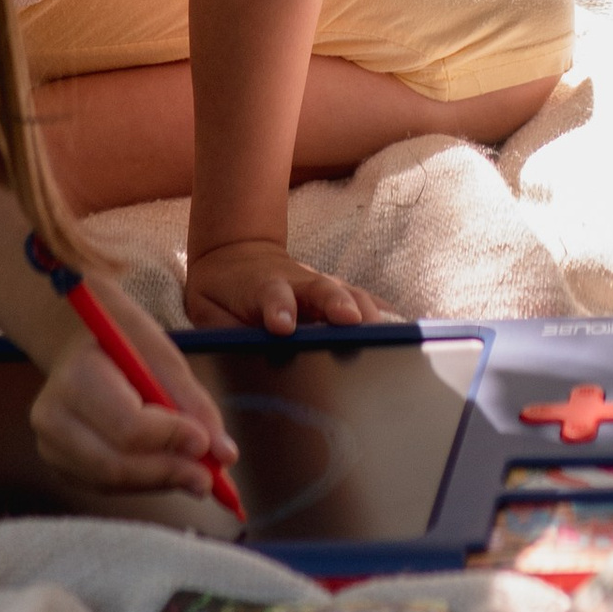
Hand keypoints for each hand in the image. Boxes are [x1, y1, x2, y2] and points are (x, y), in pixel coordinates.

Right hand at [30, 295, 243, 532]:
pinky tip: (167, 468)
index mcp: (77, 375)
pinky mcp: (59, 464)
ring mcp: (50, 445)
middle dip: (168, 472)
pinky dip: (143, 480)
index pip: (127, 425)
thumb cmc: (125, 341)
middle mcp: (52, 417)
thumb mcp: (163, 353)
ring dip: (160, 480)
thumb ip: (194, 403)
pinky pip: (106, 484)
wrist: (80, 341)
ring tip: (196, 475)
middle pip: (115, 465)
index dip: (170, 439)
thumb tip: (225, 456)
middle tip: (210, 478)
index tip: (206, 442)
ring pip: (112, 481)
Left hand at [185, 236, 389, 333]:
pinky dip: (384, 313)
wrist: (235, 254)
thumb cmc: (221, 293)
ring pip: (346, 291)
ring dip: (365, 310)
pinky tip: (405, 328)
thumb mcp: (207, 312)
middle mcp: (296, 282)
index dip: (278, 308)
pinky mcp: (334, 291)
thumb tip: (239, 357)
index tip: (282, 326)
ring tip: (385, 330)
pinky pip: (364, 300)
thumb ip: (225, 333)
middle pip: (320, 289)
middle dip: (336, 304)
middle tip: (349, 321)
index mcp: (261, 288)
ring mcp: (318, 284)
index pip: (271, 296)